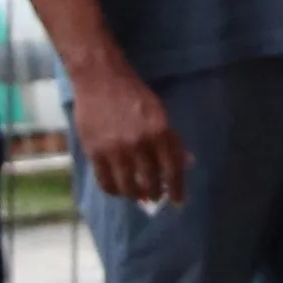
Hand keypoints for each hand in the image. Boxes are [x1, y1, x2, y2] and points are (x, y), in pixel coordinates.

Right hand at [71, 62, 188, 205]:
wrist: (101, 80)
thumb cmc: (134, 95)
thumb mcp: (160, 113)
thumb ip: (172, 139)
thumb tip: (187, 163)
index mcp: (159, 131)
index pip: (172, 169)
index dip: (177, 189)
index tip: (178, 202)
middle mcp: (139, 143)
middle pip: (150, 181)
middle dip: (155, 194)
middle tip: (155, 197)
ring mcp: (115, 149)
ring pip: (127, 186)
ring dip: (135, 195)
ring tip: (138, 195)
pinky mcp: (94, 152)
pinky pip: (105, 181)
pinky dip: (114, 190)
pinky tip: (118, 189)